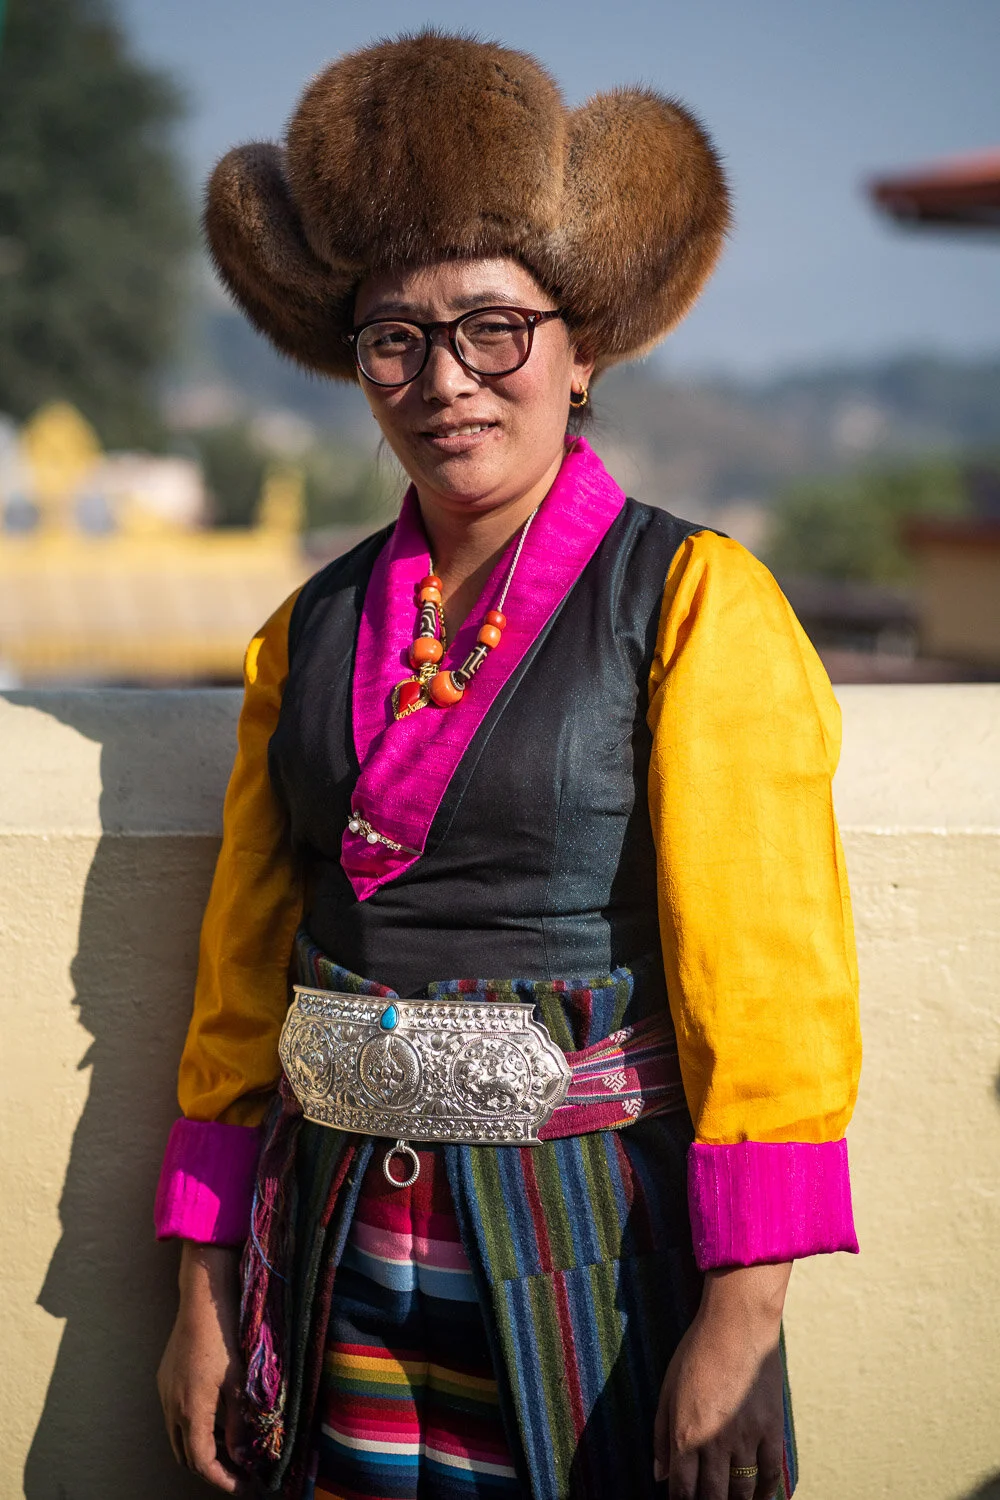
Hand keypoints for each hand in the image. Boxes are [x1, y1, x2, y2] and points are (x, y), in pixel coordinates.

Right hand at [157, 1242, 249, 1493]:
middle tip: (238, 1470)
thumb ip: (238, 1423)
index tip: (241, 1485)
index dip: (221, 1479)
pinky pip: (174, 1416)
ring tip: (230, 1446)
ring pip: (178, 1437)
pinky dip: (193, 1427)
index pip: (202, 1462)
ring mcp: (165, 1392)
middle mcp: (172, 1406)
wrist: (202, 1301)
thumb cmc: (225, 1338)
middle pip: (186, 1455)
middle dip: (211, 1468)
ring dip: (201, 1447)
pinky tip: (215, 1418)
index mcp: (191, 1410)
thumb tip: (240, 1456)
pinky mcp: (164, 1380)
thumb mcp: (239, 1383)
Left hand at [653, 1261, 790, 1499]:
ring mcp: (747, 1439)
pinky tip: (759, 1497)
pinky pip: (771, 1475)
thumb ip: (661, 1435)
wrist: (737, 1325)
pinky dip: (766, 1493)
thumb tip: (660, 1475)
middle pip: (713, 1498)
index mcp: (686, 1435)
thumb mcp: (667, 1389)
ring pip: (742, 1493)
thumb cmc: (696, 1352)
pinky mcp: (772, 1431)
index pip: (683, 1492)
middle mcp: (716, 1444)